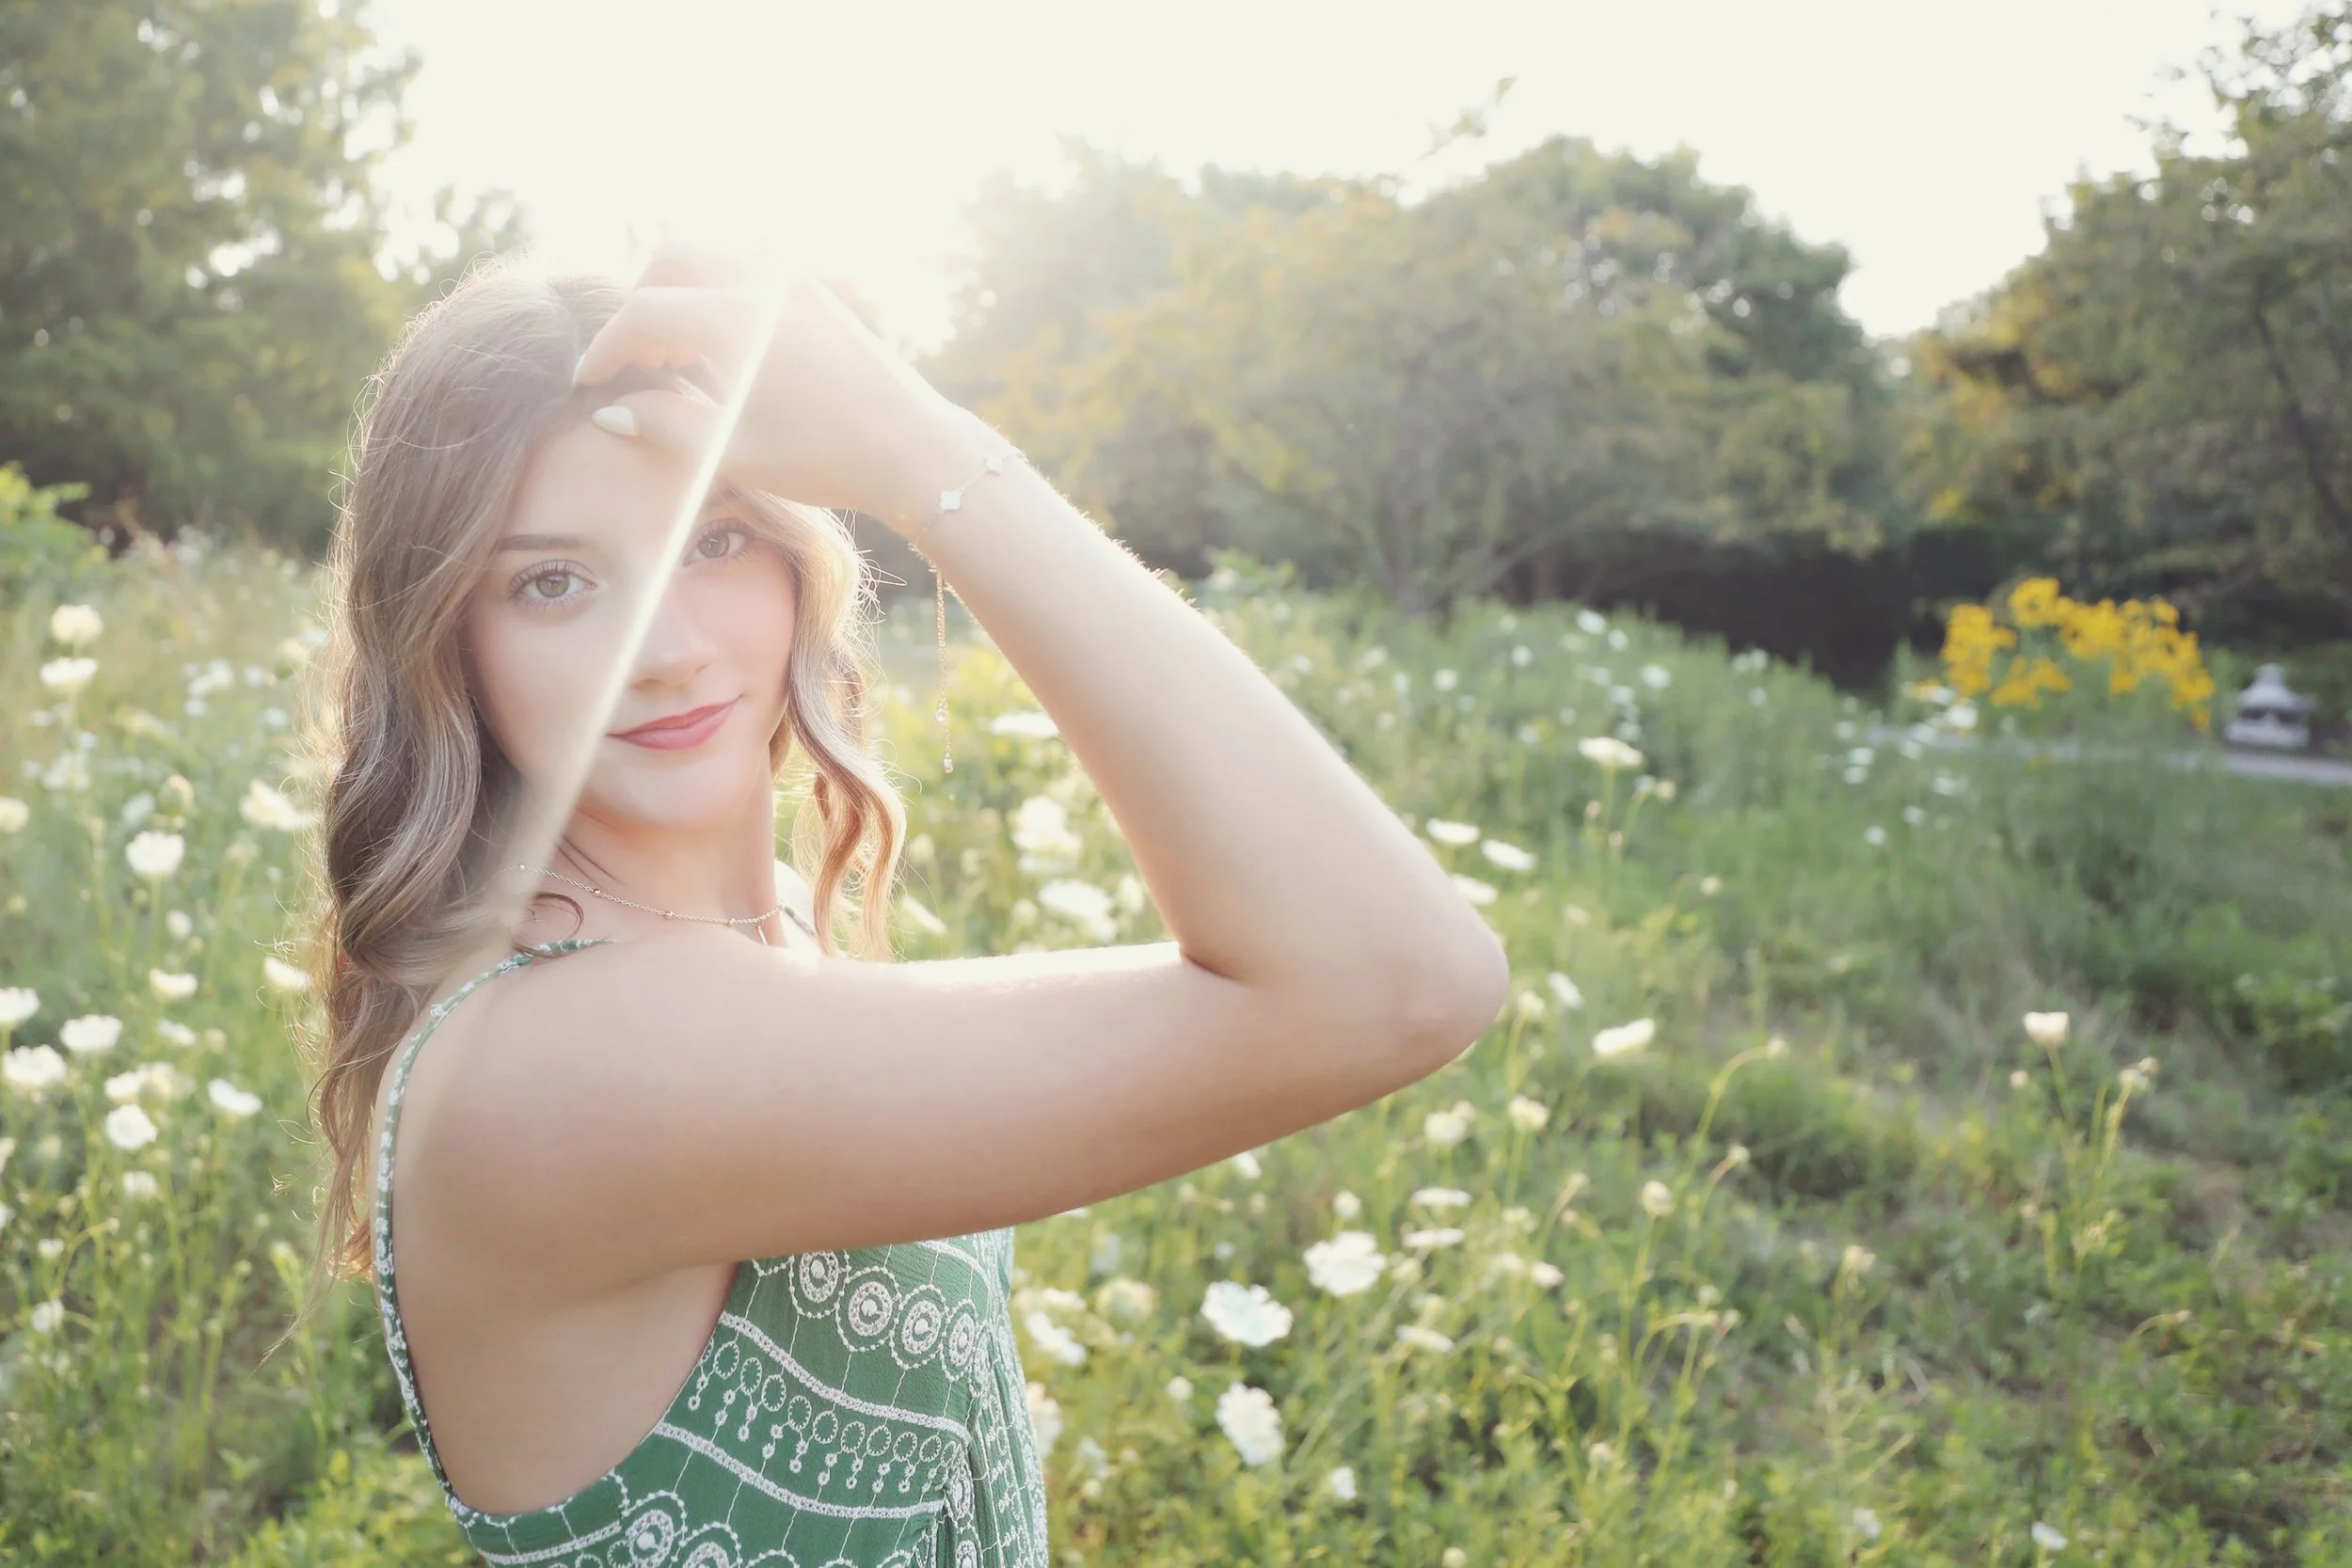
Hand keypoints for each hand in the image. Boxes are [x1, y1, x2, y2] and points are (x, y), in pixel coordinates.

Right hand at [570, 241, 973, 530]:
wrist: (915, 449)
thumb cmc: (829, 460)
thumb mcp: (737, 454)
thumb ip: (665, 426)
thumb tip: (609, 410)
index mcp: (743, 323)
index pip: (645, 313)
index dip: (608, 348)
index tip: (590, 381)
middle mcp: (767, 285)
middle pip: (670, 259)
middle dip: (640, 304)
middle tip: (637, 361)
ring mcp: (795, 280)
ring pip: (708, 256)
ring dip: (677, 294)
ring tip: (675, 357)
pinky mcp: (815, 288)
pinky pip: (744, 269)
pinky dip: (714, 293)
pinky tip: (717, 349)